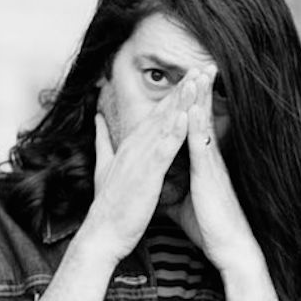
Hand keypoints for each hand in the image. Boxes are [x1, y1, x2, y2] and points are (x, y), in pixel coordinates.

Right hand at [83, 78, 195, 261]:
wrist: (102, 234)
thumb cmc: (109, 205)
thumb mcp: (105, 166)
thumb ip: (103, 141)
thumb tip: (98, 118)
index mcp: (131, 145)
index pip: (156, 113)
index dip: (175, 93)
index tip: (191, 75)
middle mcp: (135, 146)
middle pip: (163, 111)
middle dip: (184, 88)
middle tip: (202, 66)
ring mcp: (139, 158)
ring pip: (164, 123)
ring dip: (181, 101)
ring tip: (197, 79)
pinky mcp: (145, 174)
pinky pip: (162, 149)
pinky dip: (173, 131)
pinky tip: (185, 115)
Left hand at [168, 68, 263, 276]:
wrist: (229, 248)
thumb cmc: (209, 226)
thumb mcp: (183, 201)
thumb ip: (171, 186)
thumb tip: (156, 182)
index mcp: (201, 161)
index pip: (195, 125)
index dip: (192, 102)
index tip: (188, 80)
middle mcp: (208, 157)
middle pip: (202, 117)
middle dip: (200, 90)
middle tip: (200, 62)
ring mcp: (210, 165)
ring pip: (204, 125)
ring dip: (201, 99)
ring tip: (199, 73)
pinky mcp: (209, 177)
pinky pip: (202, 147)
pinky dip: (196, 127)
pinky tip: (191, 110)